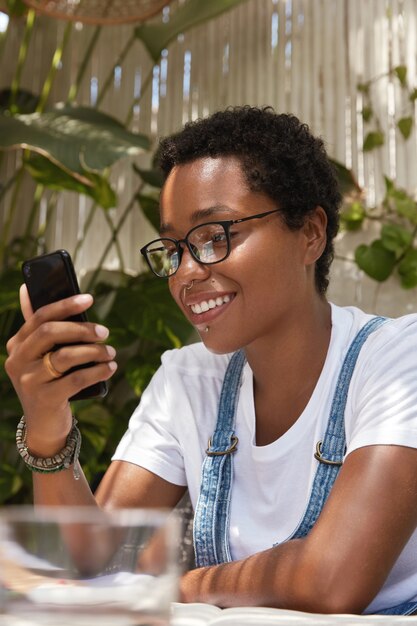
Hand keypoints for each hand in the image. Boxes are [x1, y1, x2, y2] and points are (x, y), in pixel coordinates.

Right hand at [5, 285, 116, 455]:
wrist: (44, 425)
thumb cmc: (48, 381)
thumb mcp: (39, 355)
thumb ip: (38, 326)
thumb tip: (26, 288)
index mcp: (16, 344)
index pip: (39, 316)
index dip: (65, 305)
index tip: (89, 299)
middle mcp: (18, 361)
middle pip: (50, 332)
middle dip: (82, 329)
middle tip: (104, 332)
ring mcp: (29, 381)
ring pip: (66, 356)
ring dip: (94, 351)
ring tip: (110, 352)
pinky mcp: (45, 399)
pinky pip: (77, 379)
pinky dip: (97, 371)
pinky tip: (110, 368)